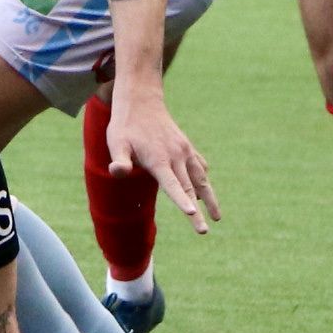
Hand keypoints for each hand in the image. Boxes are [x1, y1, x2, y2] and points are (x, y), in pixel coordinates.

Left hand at [102, 86, 220, 231]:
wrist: (141, 100)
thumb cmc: (125, 125)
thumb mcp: (116, 143)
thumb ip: (119, 160)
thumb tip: (118, 173)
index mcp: (158, 159)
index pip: (172, 185)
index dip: (182, 200)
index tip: (192, 214)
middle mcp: (176, 156)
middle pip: (190, 187)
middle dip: (199, 210)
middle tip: (203, 232)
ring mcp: (184, 150)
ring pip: (201, 178)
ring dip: (210, 198)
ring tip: (217, 217)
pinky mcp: (186, 146)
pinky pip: (199, 165)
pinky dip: (204, 178)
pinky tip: (204, 188)